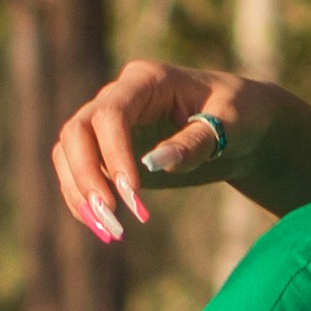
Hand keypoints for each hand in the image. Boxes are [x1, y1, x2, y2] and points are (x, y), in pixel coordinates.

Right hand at [49, 61, 227, 247]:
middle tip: (110, 215)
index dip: (114, 153)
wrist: (241, 126)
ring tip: (107, 230)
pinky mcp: (107, 152)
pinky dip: (83, 200)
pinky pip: (78, 173)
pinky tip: (102, 228)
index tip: (132, 192)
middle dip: (86, 174)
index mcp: (146, 80)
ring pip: (68, 152)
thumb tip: (154, 164)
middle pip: (76, 131)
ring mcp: (108, 125)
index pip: (110, 113)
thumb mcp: (232, 123)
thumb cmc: (242, 115)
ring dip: (79, 192)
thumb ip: (195, 141)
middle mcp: (119, 97)